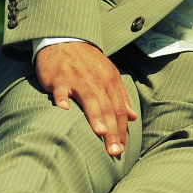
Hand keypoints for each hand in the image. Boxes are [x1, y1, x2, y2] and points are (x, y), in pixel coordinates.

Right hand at [35, 41, 137, 156]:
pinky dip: (62, 99)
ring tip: (102, 133)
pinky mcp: (59, 78)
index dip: (123, 129)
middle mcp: (97, 81)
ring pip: (89, 99)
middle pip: (108, 108)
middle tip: (115, 152)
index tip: (123, 148)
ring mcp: (78, 79)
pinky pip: (61, 90)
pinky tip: (63, 110)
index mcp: (110, 81)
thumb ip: (121, 96)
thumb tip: (133, 116)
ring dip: (96, 116)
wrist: (66, 40)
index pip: (120, 109)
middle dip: (114, 131)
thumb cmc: (88, 63)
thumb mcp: (109, 75)